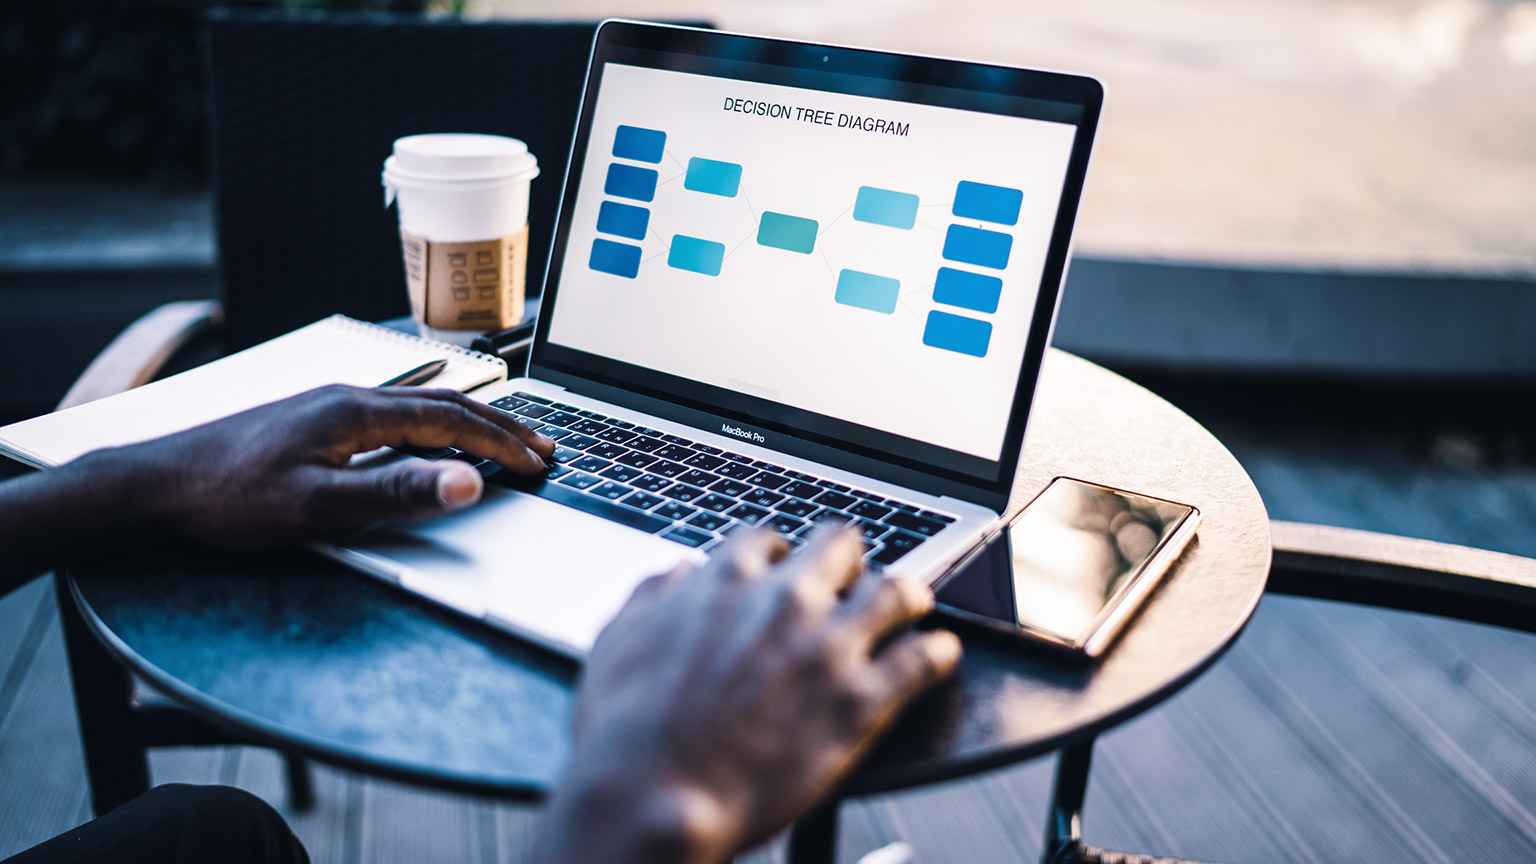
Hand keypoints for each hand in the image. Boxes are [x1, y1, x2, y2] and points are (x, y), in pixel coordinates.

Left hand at [79, 385, 554, 547]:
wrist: (151, 486)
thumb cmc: (226, 500)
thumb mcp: (317, 507)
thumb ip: (396, 494)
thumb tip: (468, 481)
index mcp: (356, 412)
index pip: (451, 422)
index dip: (501, 444)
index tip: (539, 463)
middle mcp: (348, 398)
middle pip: (443, 406)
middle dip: (499, 426)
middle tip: (542, 447)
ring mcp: (329, 406)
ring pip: (419, 406)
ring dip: (469, 422)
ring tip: (502, 439)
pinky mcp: (313, 420)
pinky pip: (393, 413)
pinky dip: (434, 425)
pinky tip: (431, 439)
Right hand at [531, 528, 962, 863]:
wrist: (656, 797)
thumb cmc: (627, 731)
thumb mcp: (618, 641)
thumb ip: (654, 596)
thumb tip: (678, 574)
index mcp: (727, 580)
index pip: (768, 538)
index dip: (779, 553)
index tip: (784, 568)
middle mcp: (786, 602)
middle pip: (842, 546)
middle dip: (847, 559)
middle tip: (851, 577)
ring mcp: (830, 649)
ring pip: (896, 591)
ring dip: (905, 595)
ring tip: (912, 603)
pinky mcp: (863, 702)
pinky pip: (923, 660)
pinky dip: (937, 652)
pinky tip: (939, 653)